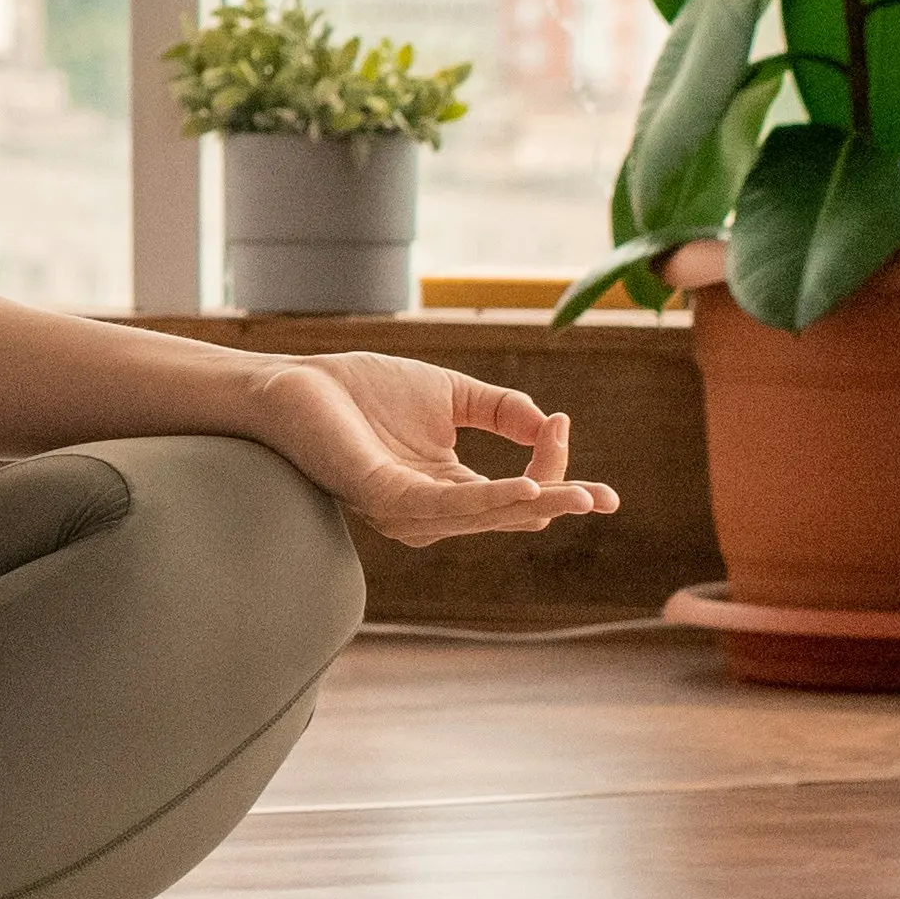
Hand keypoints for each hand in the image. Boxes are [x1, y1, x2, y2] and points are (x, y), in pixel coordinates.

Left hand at [275, 355, 615, 549]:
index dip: (555, 476)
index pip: (518, 497)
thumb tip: (549, 424)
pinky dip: (490, 500)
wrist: (296, 381)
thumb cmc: (364, 391)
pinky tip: (525, 489)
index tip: (572, 437)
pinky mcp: (384, 496)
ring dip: (535, 503)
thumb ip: (502, 410)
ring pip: (486, 517)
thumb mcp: (451, 395)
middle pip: (511, 514)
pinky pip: (447, 506)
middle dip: (558, 502)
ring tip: (579, 494)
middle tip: (603, 498)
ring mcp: (408, 510)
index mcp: (449, 489)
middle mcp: (432, 512)